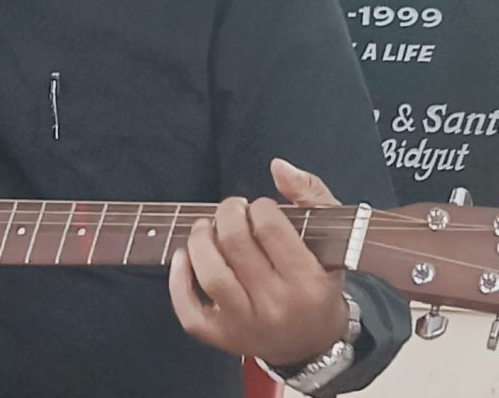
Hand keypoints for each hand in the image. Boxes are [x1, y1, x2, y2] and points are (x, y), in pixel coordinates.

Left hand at [168, 158, 348, 365]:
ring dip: (200, 238)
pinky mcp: (222, 338)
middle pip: (235, 243)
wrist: (315, 345)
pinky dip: (178, 279)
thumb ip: (311, 195)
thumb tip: (277, 166)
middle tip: (232, 211)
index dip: (259, 207)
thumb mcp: (333, 239)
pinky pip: (189, 310)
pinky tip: (183, 256)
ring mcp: (246, 326)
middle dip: (227, 213)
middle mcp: (277, 306)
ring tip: (207, 228)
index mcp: (308, 282)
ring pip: (210, 273)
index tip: (260, 209)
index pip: (270, 227)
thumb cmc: (320, 283)